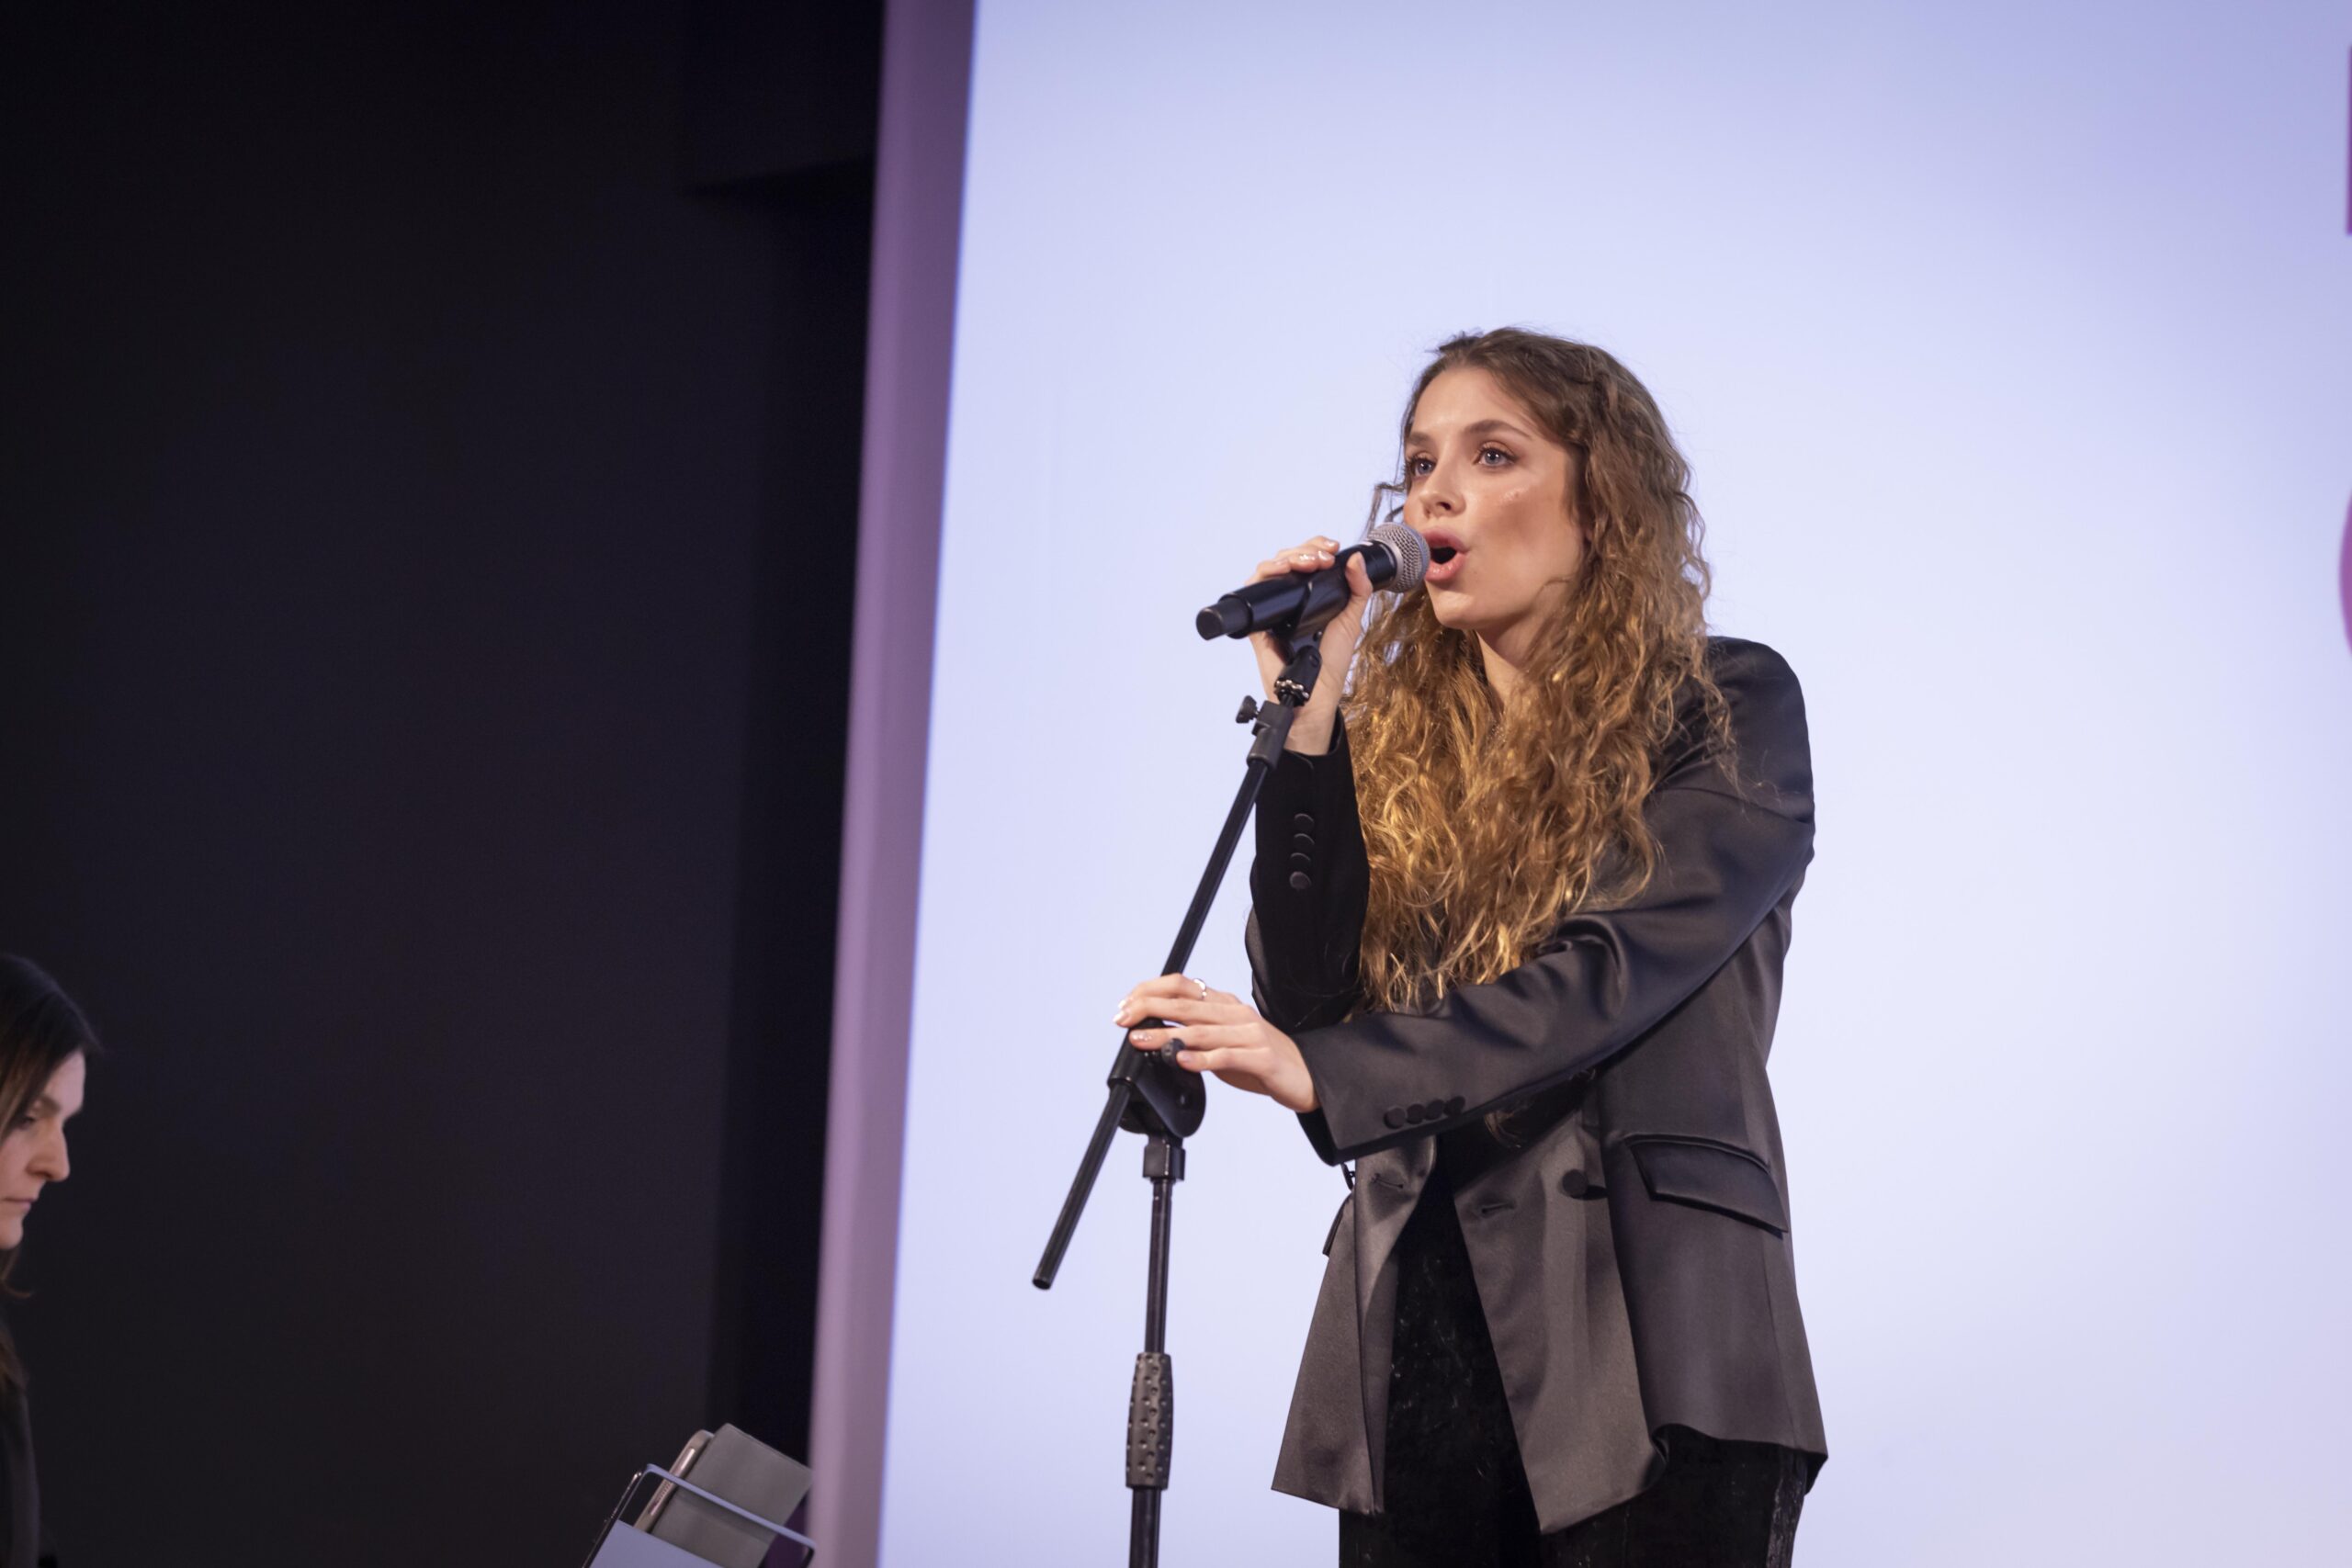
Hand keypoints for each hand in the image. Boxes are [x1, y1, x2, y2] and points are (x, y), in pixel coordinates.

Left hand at [1114, 974, 1318, 1113]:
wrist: (1308, 1075)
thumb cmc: (1262, 1059)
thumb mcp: (1226, 1039)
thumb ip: (1197, 1034)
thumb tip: (1157, 1036)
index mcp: (1226, 1004)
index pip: (1183, 986)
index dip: (1151, 992)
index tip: (1126, 1006)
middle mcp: (1236, 1014)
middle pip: (1185, 1004)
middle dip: (1149, 1009)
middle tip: (1122, 1019)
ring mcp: (1250, 1034)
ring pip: (1200, 1031)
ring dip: (1165, 1035)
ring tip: (1140, 1040)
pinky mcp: (1262, 1058)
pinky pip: (1227, 1056)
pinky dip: (1201, 1058)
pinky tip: (1182, 1061)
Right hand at [1246, 537, 1373, 755]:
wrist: (1315, 695)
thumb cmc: (1331, 664)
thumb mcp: (1350, 621)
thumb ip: (1358, 590)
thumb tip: (1355, 559)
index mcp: (1309, 596)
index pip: (1306, 560)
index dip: (1315, 547)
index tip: (1333, 549)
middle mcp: (1289, 599)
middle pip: (1287, 559)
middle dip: (1305, 550)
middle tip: (1323, 558)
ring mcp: (1273, 609)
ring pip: (1270, 568)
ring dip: (1289, 558)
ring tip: (1309, 563)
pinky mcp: (1258, 621)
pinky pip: (1254, 589)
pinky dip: (1266, 574)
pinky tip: (1283, 571)